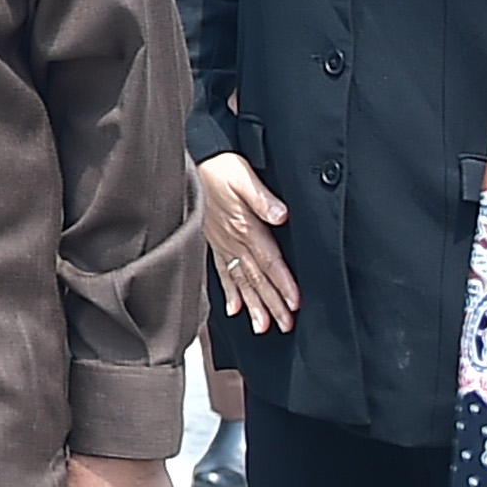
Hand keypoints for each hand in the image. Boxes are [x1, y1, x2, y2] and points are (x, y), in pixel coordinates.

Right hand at [200, 154, 300, 330]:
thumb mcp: (242, 176)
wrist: (192, 159)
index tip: (294, 304)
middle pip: (256, 277)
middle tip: (284, 326)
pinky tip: (234, 308)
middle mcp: (233, 240)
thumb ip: (262, 197)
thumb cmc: (219, 165)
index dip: (282, 283)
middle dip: (271, 303)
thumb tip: (281, 215)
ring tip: (261, 326)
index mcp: (244, 227)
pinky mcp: (213, 240)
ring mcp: (222, 243)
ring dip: (252, 304)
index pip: (268, 261)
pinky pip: (222, 270)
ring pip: (241, 279)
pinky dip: (229, 291)